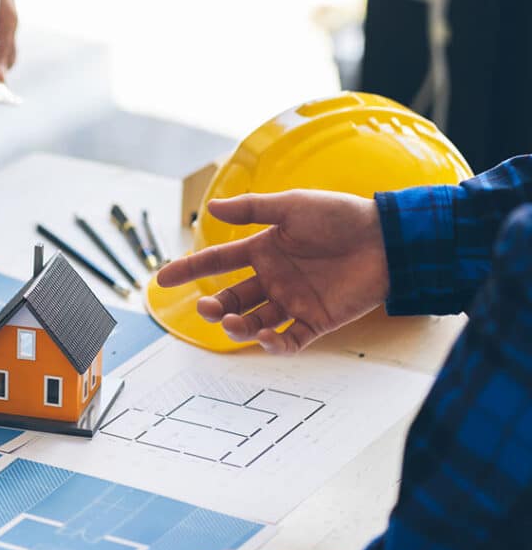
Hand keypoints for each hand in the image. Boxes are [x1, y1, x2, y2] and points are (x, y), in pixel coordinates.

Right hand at [157, 190, 389, 353]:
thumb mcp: (291, 206)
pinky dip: (273, 344)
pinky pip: (288, 340)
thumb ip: (250, 210)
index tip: (161, 279)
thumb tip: (209, 207)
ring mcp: (293, 302)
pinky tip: (266, 336)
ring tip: (236, 323)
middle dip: (215, 307)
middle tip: (208, 308)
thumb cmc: (341, 217)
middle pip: (232, 298)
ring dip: (239, 326)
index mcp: (263, 250)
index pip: (217, 262)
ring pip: (254, 322)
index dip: (189, 269)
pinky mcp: (316, 322)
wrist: (387, 240)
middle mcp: (274, 278)